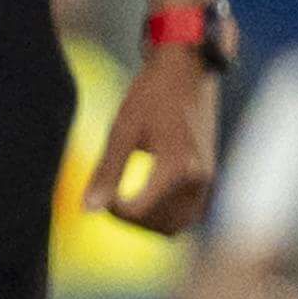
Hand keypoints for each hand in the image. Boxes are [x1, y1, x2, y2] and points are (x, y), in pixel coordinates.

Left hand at [86, 45, 220, 235]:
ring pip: (179, 224)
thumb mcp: (121, 130)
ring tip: (125, 200)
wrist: (187, 72)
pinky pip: (190, 213)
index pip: (138, 212)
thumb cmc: (151, 96)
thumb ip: (106, 172)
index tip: (103, 194)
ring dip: (150, 222)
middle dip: (131, 221)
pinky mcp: (209, 175)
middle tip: (110, 199)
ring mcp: (208, 179)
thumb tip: (88, 210)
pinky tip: (144, 196)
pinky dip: (167, 215)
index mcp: (176, 166)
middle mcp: (198, 178)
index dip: (113, 210)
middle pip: (162, 226)